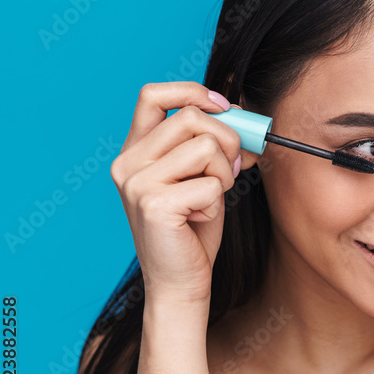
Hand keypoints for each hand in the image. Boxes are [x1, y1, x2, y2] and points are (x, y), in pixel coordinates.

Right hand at [110, 82, 246, 311]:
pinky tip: (199, 220)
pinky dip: (218, 203)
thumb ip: (214, 145)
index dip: (193, 91)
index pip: (153, 95)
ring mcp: (137, 183)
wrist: (180, 281)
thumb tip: (245, 119)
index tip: (223, 106)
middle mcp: (128, 163)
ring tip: (209, 200)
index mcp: (135, 151)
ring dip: (224, 174)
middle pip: (191, 117)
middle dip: (228, 139)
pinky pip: (211, 184)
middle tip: (233, 168)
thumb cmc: (194, 229)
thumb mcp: (204, 176)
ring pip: (207, 147)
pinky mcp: (155, 204)